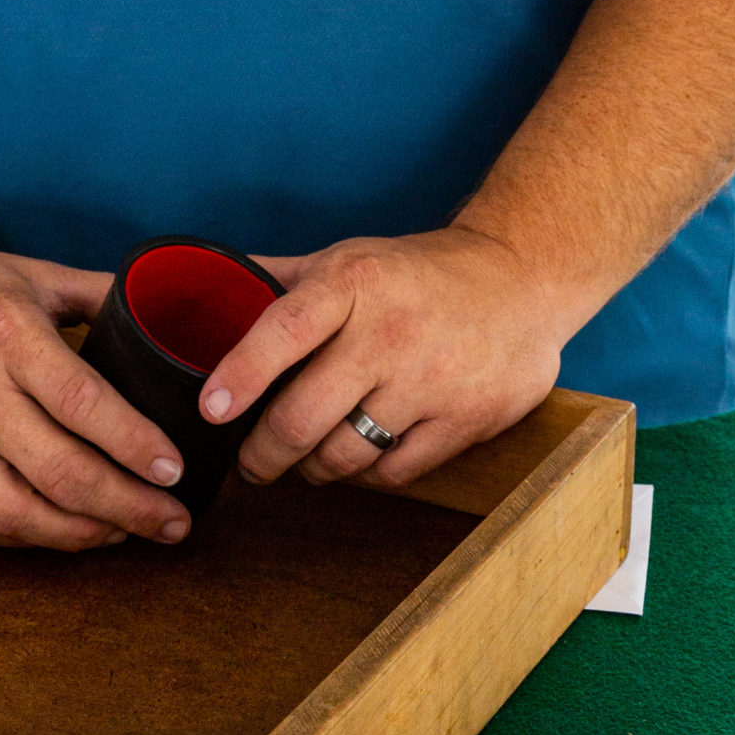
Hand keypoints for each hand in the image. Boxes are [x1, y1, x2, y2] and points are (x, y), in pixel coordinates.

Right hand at [0, 237, 192, 551]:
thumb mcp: (24, 270)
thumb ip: (95, 294)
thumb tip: (163, 315)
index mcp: (6, 334)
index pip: (82, 404)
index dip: (135, 445)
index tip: (175, 471)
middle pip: (60, 472)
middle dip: (129, 508)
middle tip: (174, 522)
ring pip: (17, 514)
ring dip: (80, 536)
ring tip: (125, 534)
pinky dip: (26, 539)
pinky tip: (64, 532)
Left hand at [199, 227, 571, 490]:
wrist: (525, 278)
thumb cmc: (418, 274)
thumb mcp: (348, 259)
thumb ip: (280, 280)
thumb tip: (209, 286)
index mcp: (352, 284)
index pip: (283, 331)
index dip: (241, 375)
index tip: (211, 411)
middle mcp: (391, 333)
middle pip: (303, 418)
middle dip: (262, 455)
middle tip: (250, 464)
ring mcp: (432, 381)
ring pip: (344, 456)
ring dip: (312, 468)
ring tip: (303, 460)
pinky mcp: (467, 420)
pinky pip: (393, 473)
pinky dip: (365, 475)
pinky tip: (358, 457)